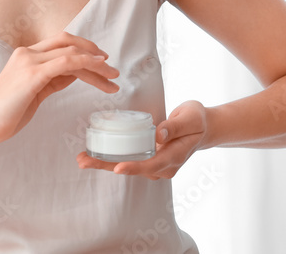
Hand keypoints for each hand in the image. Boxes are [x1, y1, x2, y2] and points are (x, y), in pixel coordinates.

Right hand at [0, 31, 119, 146]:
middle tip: (111, 67)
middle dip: (93, 51)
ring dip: (96, 64)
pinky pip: (67, 63)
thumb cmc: (6, 112)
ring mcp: (30, 61)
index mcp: (26, 55)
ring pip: (71, 52)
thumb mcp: (34, 91)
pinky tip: (100, 69)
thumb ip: (52, 79)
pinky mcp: (33, 74)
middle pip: (68, 41)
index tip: (101, 61)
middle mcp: (27, 53)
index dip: (83, 48)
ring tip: (113, 77)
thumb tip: (73, 74)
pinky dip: (86, 63)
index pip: (60, 43)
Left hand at [76, 100, 207, 179]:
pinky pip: (128, 160)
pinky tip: (93, 154)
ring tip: (82, 158)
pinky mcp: (149, 159)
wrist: (203, 128)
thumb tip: (158, 133)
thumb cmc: (196, 120)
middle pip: (133, 168)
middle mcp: (163, 166)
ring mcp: (156, 165)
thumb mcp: (191, 118)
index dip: (134, 167)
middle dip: (107, 166)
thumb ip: (176, 126)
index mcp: (174, 156)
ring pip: (127, 166)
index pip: (152, 164)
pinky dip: (110, 158)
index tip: (117, 168)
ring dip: (104, 163)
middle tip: (83, 161)